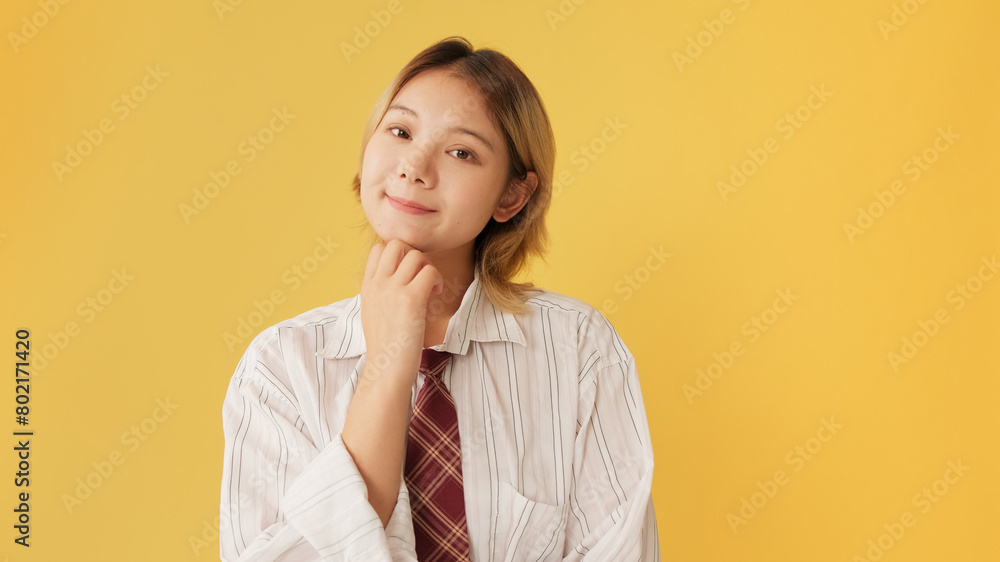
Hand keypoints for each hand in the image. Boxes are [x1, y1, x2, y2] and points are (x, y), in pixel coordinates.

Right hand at [359, 239, 442, 381]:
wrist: (386, 368)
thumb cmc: (385, 346)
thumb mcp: (372, 312)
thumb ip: (380, 292)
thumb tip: (396, 279)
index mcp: (367, 285)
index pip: (378, 248)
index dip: (397, 254)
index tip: (407, 273)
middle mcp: (377, 283)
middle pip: (396, 244)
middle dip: (413, 254)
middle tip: (420, 276)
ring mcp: (392, 289)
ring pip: (416, 255)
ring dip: (428, 268)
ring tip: (430, 288)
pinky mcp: (410, 299)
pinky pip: (429, 272)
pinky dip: (437, 280)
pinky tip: (434, 295)